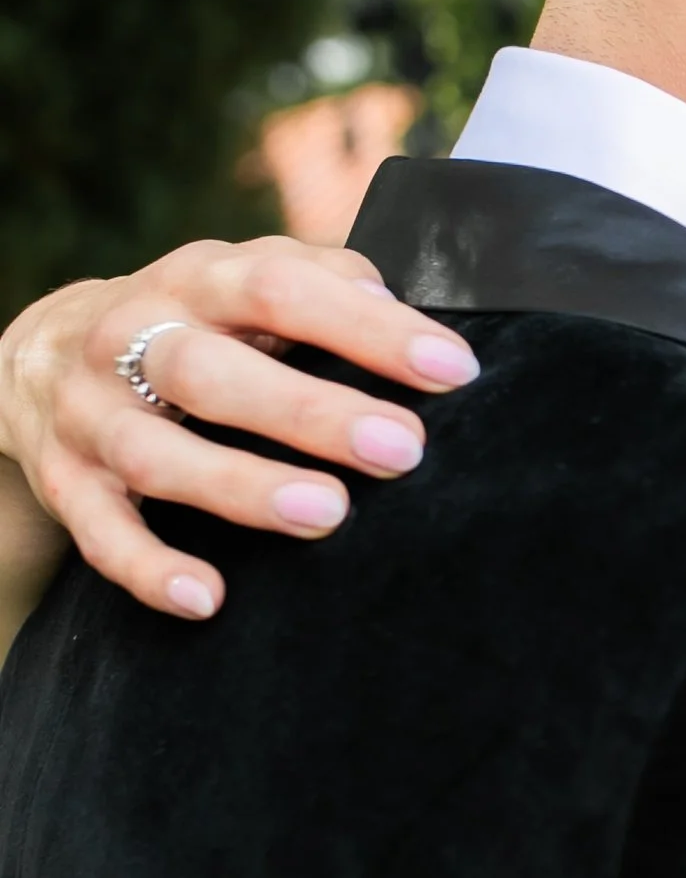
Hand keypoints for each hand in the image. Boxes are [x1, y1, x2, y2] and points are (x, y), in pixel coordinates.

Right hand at [0, 238, 478, 621]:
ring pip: (156, 456)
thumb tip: (408, 316)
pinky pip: (100, 534)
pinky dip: (150, 569)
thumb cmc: (192, 322)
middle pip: (210, 371)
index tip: (452, 370)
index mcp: (195, 280)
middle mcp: (130, 339)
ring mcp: (90, 415)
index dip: (367, 329)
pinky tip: (208, 599)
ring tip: (327, 514)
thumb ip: (325, 283)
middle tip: (403, 450)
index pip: (280, 288)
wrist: (36, 356)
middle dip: (309, 412)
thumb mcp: (245, 279)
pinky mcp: (65, 484)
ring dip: (241, 488)